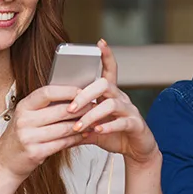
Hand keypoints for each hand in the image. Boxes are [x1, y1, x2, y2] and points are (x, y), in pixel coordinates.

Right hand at [0, 85, 88, 179]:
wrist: (5, 162)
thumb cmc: (19, 138)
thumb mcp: (26, 117)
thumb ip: (43, 107)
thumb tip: (71, 96)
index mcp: (23, 107)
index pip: (47, 92)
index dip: (66, 91)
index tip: (81, 92)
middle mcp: (24, 120)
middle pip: (60, 111)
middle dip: (81, 109)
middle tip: (93, 107)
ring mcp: (29, 137)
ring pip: (64, 128)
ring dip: (81, 126)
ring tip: (91, 123)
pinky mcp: (36, 152)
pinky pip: (62, 143)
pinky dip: (75, 139)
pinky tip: (82, 136)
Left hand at [67, 39, 159, 168]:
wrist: (136, 150)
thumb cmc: (115, 134)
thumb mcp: (93, 126)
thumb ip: (78, 121)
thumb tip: (56, 118)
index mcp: (110, 95)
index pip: (109, 70)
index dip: (106, 56)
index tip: (100, 43)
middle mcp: (121, 98)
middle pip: (104, 85)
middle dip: (85, 95)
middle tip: (70, 108)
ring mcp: (130, 111)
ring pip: (111, 104)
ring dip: (92, 114)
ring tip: (80, 126)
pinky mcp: (136, 125)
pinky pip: (123, 122)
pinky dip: (108, 126)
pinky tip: (97, 130)